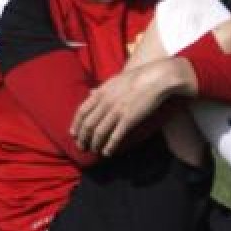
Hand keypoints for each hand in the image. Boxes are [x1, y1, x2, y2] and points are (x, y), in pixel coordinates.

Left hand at [71, 58, 191, 156]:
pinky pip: (115, 136)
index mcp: (101, 92)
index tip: (74, 134)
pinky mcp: (129, 119)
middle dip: (83, 139)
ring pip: (99, 132)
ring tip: (94, 151)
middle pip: (88, 125)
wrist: (156, 78)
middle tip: (81, 147)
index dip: (76, 125)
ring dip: (94, 144)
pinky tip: (107, 152)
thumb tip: (90, 93)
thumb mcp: (115, 80)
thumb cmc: (137, 77)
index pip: (81, 111)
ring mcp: (117, 111)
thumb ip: (101, 89)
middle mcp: (106, 102)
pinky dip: (109, 146)